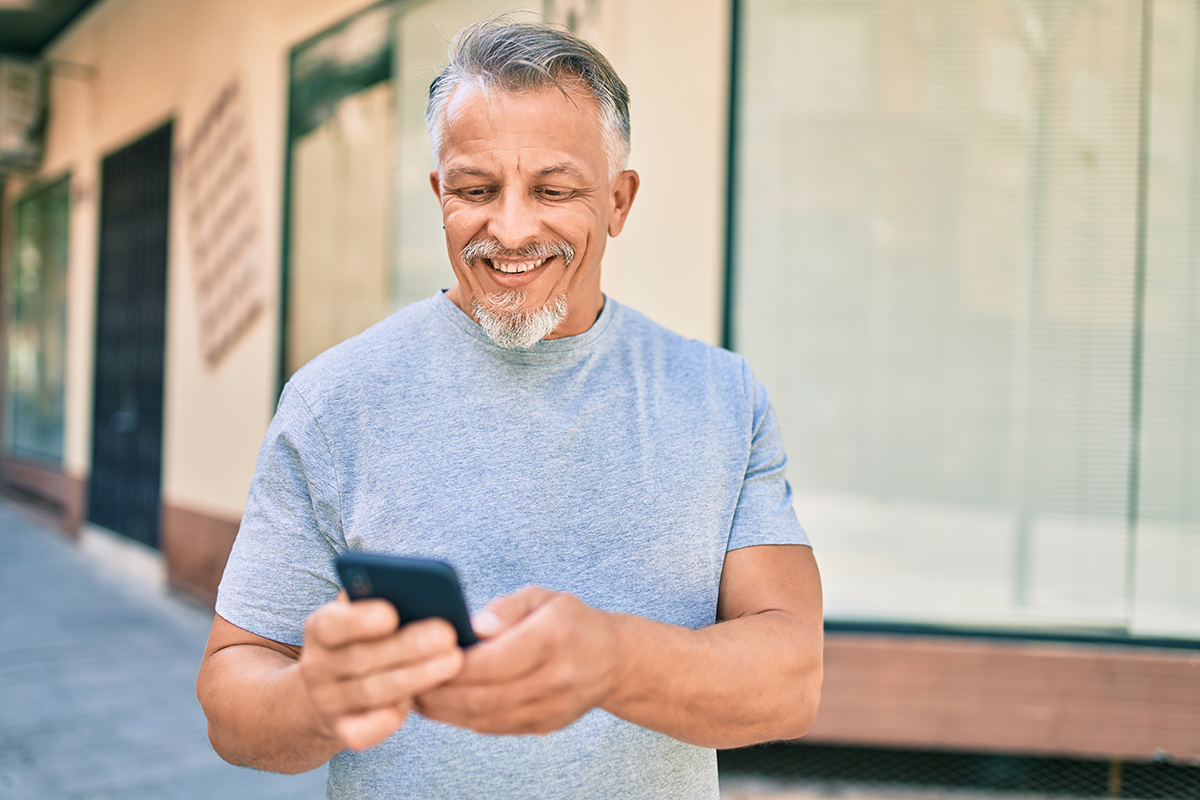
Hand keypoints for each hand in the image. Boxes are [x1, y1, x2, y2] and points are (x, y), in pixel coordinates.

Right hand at [299, 593, 463, 750]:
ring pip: (370, 692)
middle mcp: (317, 666)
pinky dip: (386, 720)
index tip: (392, 614)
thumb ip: (386, 599)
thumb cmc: (366, 640)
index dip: (360, 619)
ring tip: (453, 661)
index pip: (331, 624)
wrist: (334, 690)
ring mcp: (326, 702)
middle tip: (447, 635)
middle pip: (361, 658)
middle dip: (407, 646)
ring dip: (415, 677)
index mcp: (320, 628)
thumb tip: (423, 593)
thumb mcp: (366, 614)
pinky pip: (362, 732)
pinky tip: (415, 704)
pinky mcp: (341, 731)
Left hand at [415, 587, 625, 734]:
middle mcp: (557, 677)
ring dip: (445, 709)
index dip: (455, 664)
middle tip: (404, 679)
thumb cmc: (569, 620)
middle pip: (485, 695)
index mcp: (556, 637)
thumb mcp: (542, 597)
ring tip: (415, 693)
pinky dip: (462, 718)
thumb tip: (473, 626)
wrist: (613, 660)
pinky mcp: (545, 726)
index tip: (422, 655)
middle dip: (440, 691)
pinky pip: (494, 727)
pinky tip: (441, 704)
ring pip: (485, 718)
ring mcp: (552, 707)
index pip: (496, 660)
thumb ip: (506, 608)